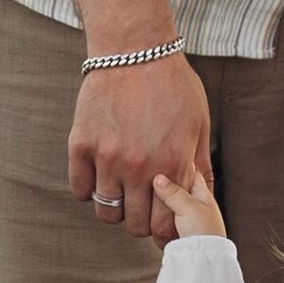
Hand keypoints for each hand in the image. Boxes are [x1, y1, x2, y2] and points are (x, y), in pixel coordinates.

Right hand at [69, 51, 212, 241]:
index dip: (164, 232)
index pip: (164, 225)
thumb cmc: (173, 85)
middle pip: (133, 225)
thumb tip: (203, 197)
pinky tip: (99, 176)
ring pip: (106, 212)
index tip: (161, 224)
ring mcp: (107, 158)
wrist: (135, 50)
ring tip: (121, 192)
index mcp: (172, 165)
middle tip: (141, 208)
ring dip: (115, 208)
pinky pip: (79, 190)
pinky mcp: (80, 145)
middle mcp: (139, 168)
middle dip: (140, 222)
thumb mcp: (198, 124)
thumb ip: (199, 166)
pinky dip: (88, 190)